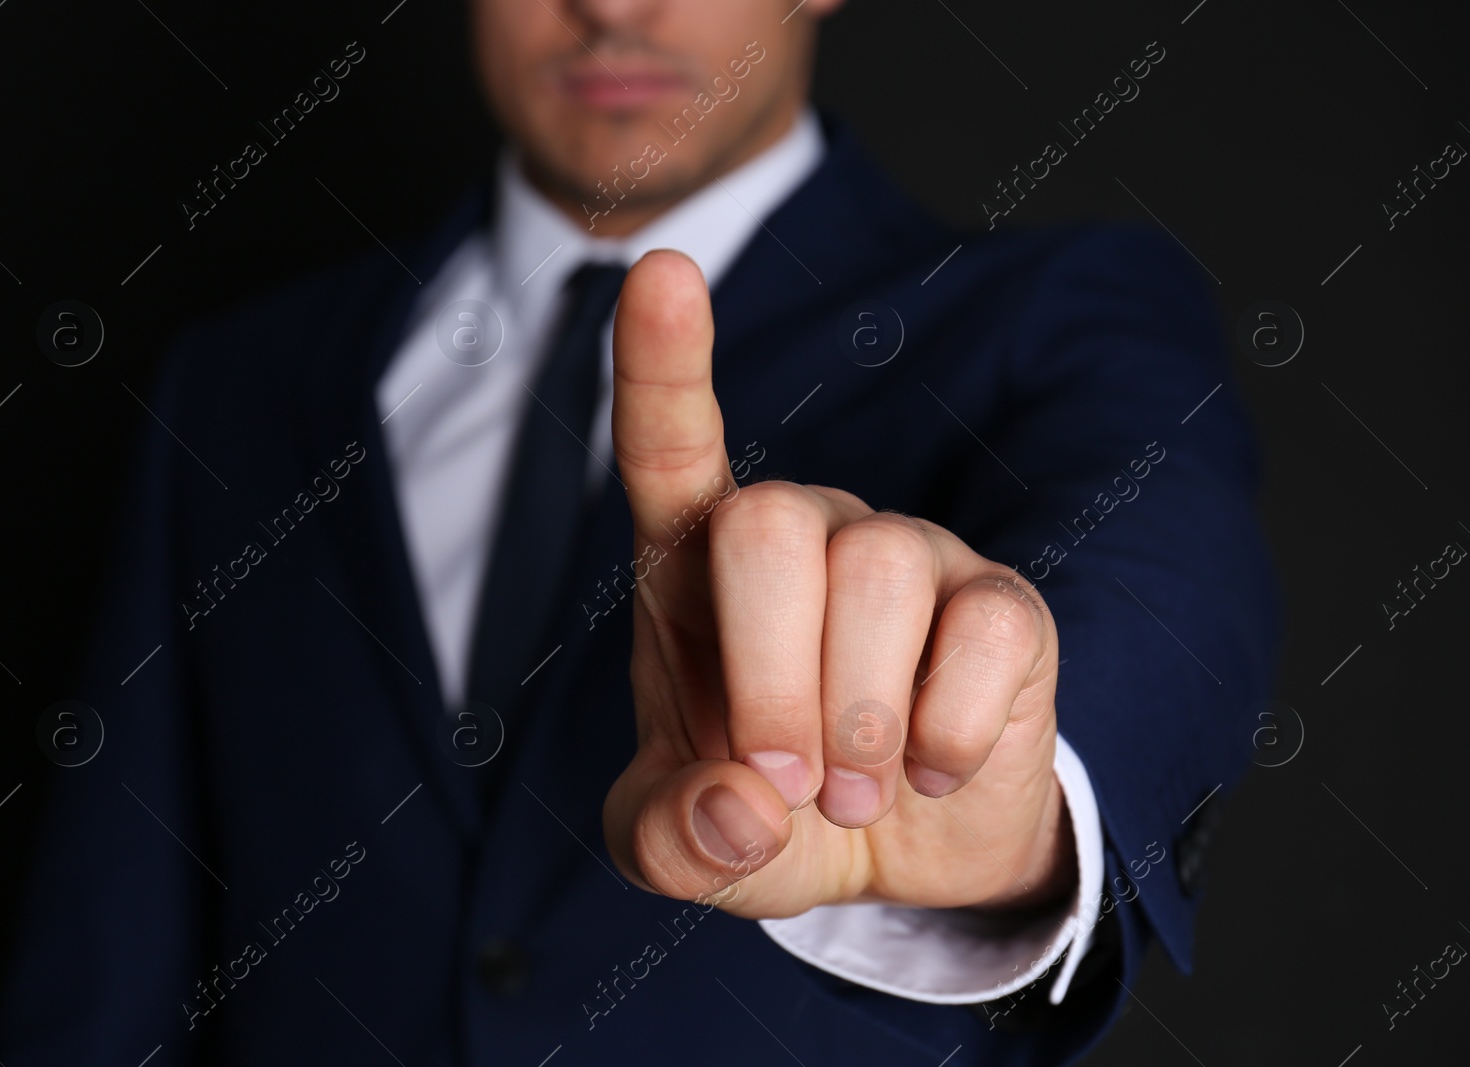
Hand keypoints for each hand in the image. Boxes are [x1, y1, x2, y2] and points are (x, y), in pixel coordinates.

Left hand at [601, 250, 1075, 918]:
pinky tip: (931, 766)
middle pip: (771, 522)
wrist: (900, 852)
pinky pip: (985, 633)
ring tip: (856, 790)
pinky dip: (943, 736)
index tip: (658, 269)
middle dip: (768, 677)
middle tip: (786, 775)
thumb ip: (670, 839)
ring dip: (858, 722)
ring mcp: (911, 559)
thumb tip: (738, 806)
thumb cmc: (774, 813)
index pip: (673, 443)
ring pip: (877, 576)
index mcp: (701, 569)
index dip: (662, 362)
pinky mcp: (1004, 607)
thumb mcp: (688, 848)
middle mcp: (807, 534)